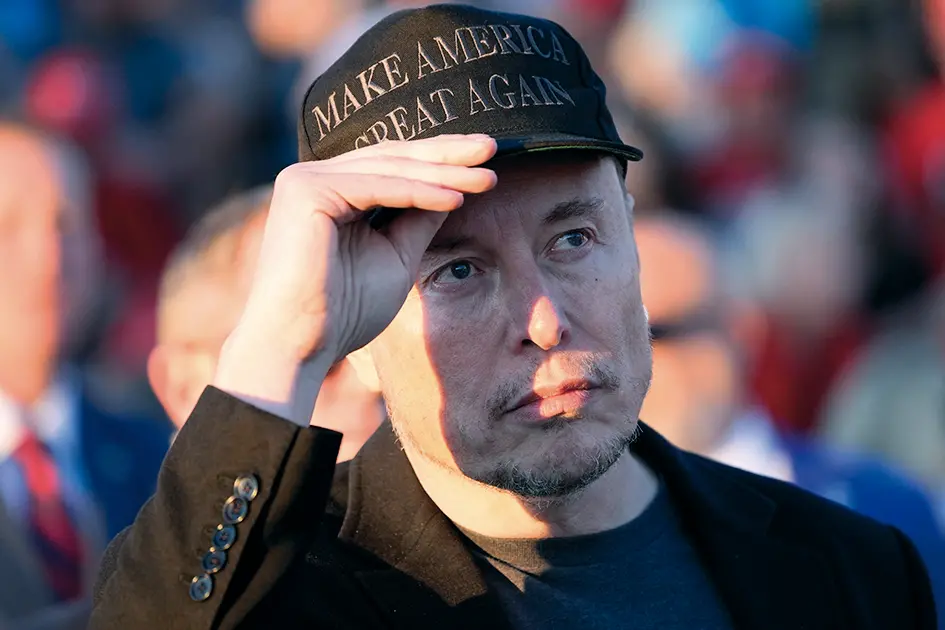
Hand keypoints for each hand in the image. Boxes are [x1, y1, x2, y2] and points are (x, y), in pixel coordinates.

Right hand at [214, 134, 496, 423]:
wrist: (300, 346)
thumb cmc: (344, 312)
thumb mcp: (396, 257)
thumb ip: (419, 220)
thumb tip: (455, 189)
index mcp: (331, 191)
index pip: (394, 165)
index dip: (441, 160)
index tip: (486, 160)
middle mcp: (313, 177)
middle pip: (393, 157)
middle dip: (447, 154)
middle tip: (493, 148)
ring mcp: (305, 179)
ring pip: (389, 169)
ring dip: (443, 173)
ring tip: (487, 177)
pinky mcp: (305, 190)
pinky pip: (377, 187)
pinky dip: (419, 192)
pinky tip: (457, 198)